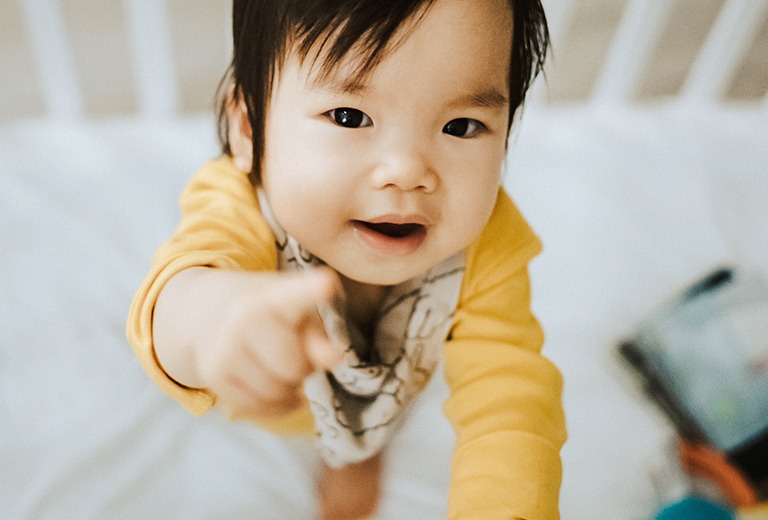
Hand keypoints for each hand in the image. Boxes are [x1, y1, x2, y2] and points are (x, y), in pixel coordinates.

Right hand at [153, 267, 342, 419]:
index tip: (326, 282)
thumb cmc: (271, 313)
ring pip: (274, 392)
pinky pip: (255, 407)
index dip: (312, 290)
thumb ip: (319, 337)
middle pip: (293, 367)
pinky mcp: (213, 373)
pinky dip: (272, 406)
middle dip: (302, 369)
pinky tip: (276, 391)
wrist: (209, 310)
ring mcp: (225, 346)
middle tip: (296, 354)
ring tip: (281, 368)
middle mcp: (244, 318)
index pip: (294, 297)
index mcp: (275, 296)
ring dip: (287, 389)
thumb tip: (334, 359)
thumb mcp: (299, 313)